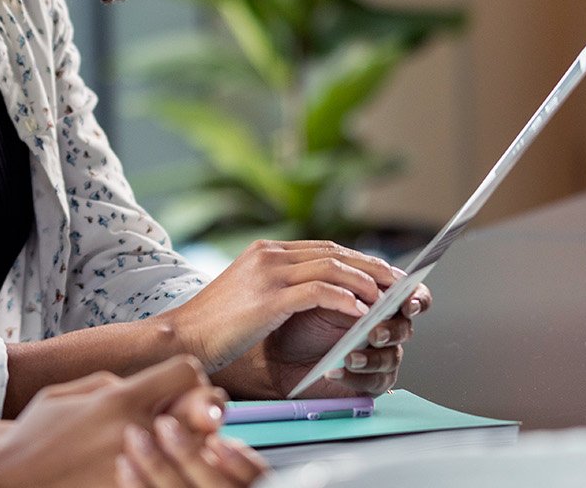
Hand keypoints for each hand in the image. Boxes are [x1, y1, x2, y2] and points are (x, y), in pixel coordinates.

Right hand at [0, 357, 259, 487]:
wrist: (13, 481)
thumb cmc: (34, 435)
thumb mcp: (65, 394)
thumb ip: (107, 383)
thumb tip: (138, 386)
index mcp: (119, 399)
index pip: (188, 373)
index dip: (186, 377)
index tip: (175, 388)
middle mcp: (136, 431)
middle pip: (204, 412)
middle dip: (199, 410)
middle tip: (189, 417)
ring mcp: (140, 466)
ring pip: (197, 449)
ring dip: (193, 444)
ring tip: (175, 445)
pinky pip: (170, 477)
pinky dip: (171, 473)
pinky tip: (157, 470)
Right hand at [160, 240, 400, 384]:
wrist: (184, 337)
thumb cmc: (216, 326)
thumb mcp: (250, 295)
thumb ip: (279, 285)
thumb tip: (319, 293)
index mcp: (266, 251)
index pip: (325, 248)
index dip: (360, 260)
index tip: (385, 274)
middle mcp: (269, 254)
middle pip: (335, 253)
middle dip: (373, 268)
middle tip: (400, 284)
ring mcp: (269, 273)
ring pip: (333, 268)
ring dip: (366, 284)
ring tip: (388, 300)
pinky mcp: (270, 298)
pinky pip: (320, 292)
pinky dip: (346, 300)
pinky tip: (362, 313)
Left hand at [250, 278, 430, 398]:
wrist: (274, 354)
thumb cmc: (295, 320)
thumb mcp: (315, 292)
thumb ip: (341, 283)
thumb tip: (365, 280)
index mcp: (377, 300)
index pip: (411, 295)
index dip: (417, 297)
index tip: (407, 301)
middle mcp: (382, 326)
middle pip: (405, 327)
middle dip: (392, 329)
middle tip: (374, 332)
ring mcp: (376, 355)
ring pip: (392, 357)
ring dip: (372, 358)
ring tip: (349, 357)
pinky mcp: (366, 382)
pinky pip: (373, 382)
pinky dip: (355, 377)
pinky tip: (335, 372)